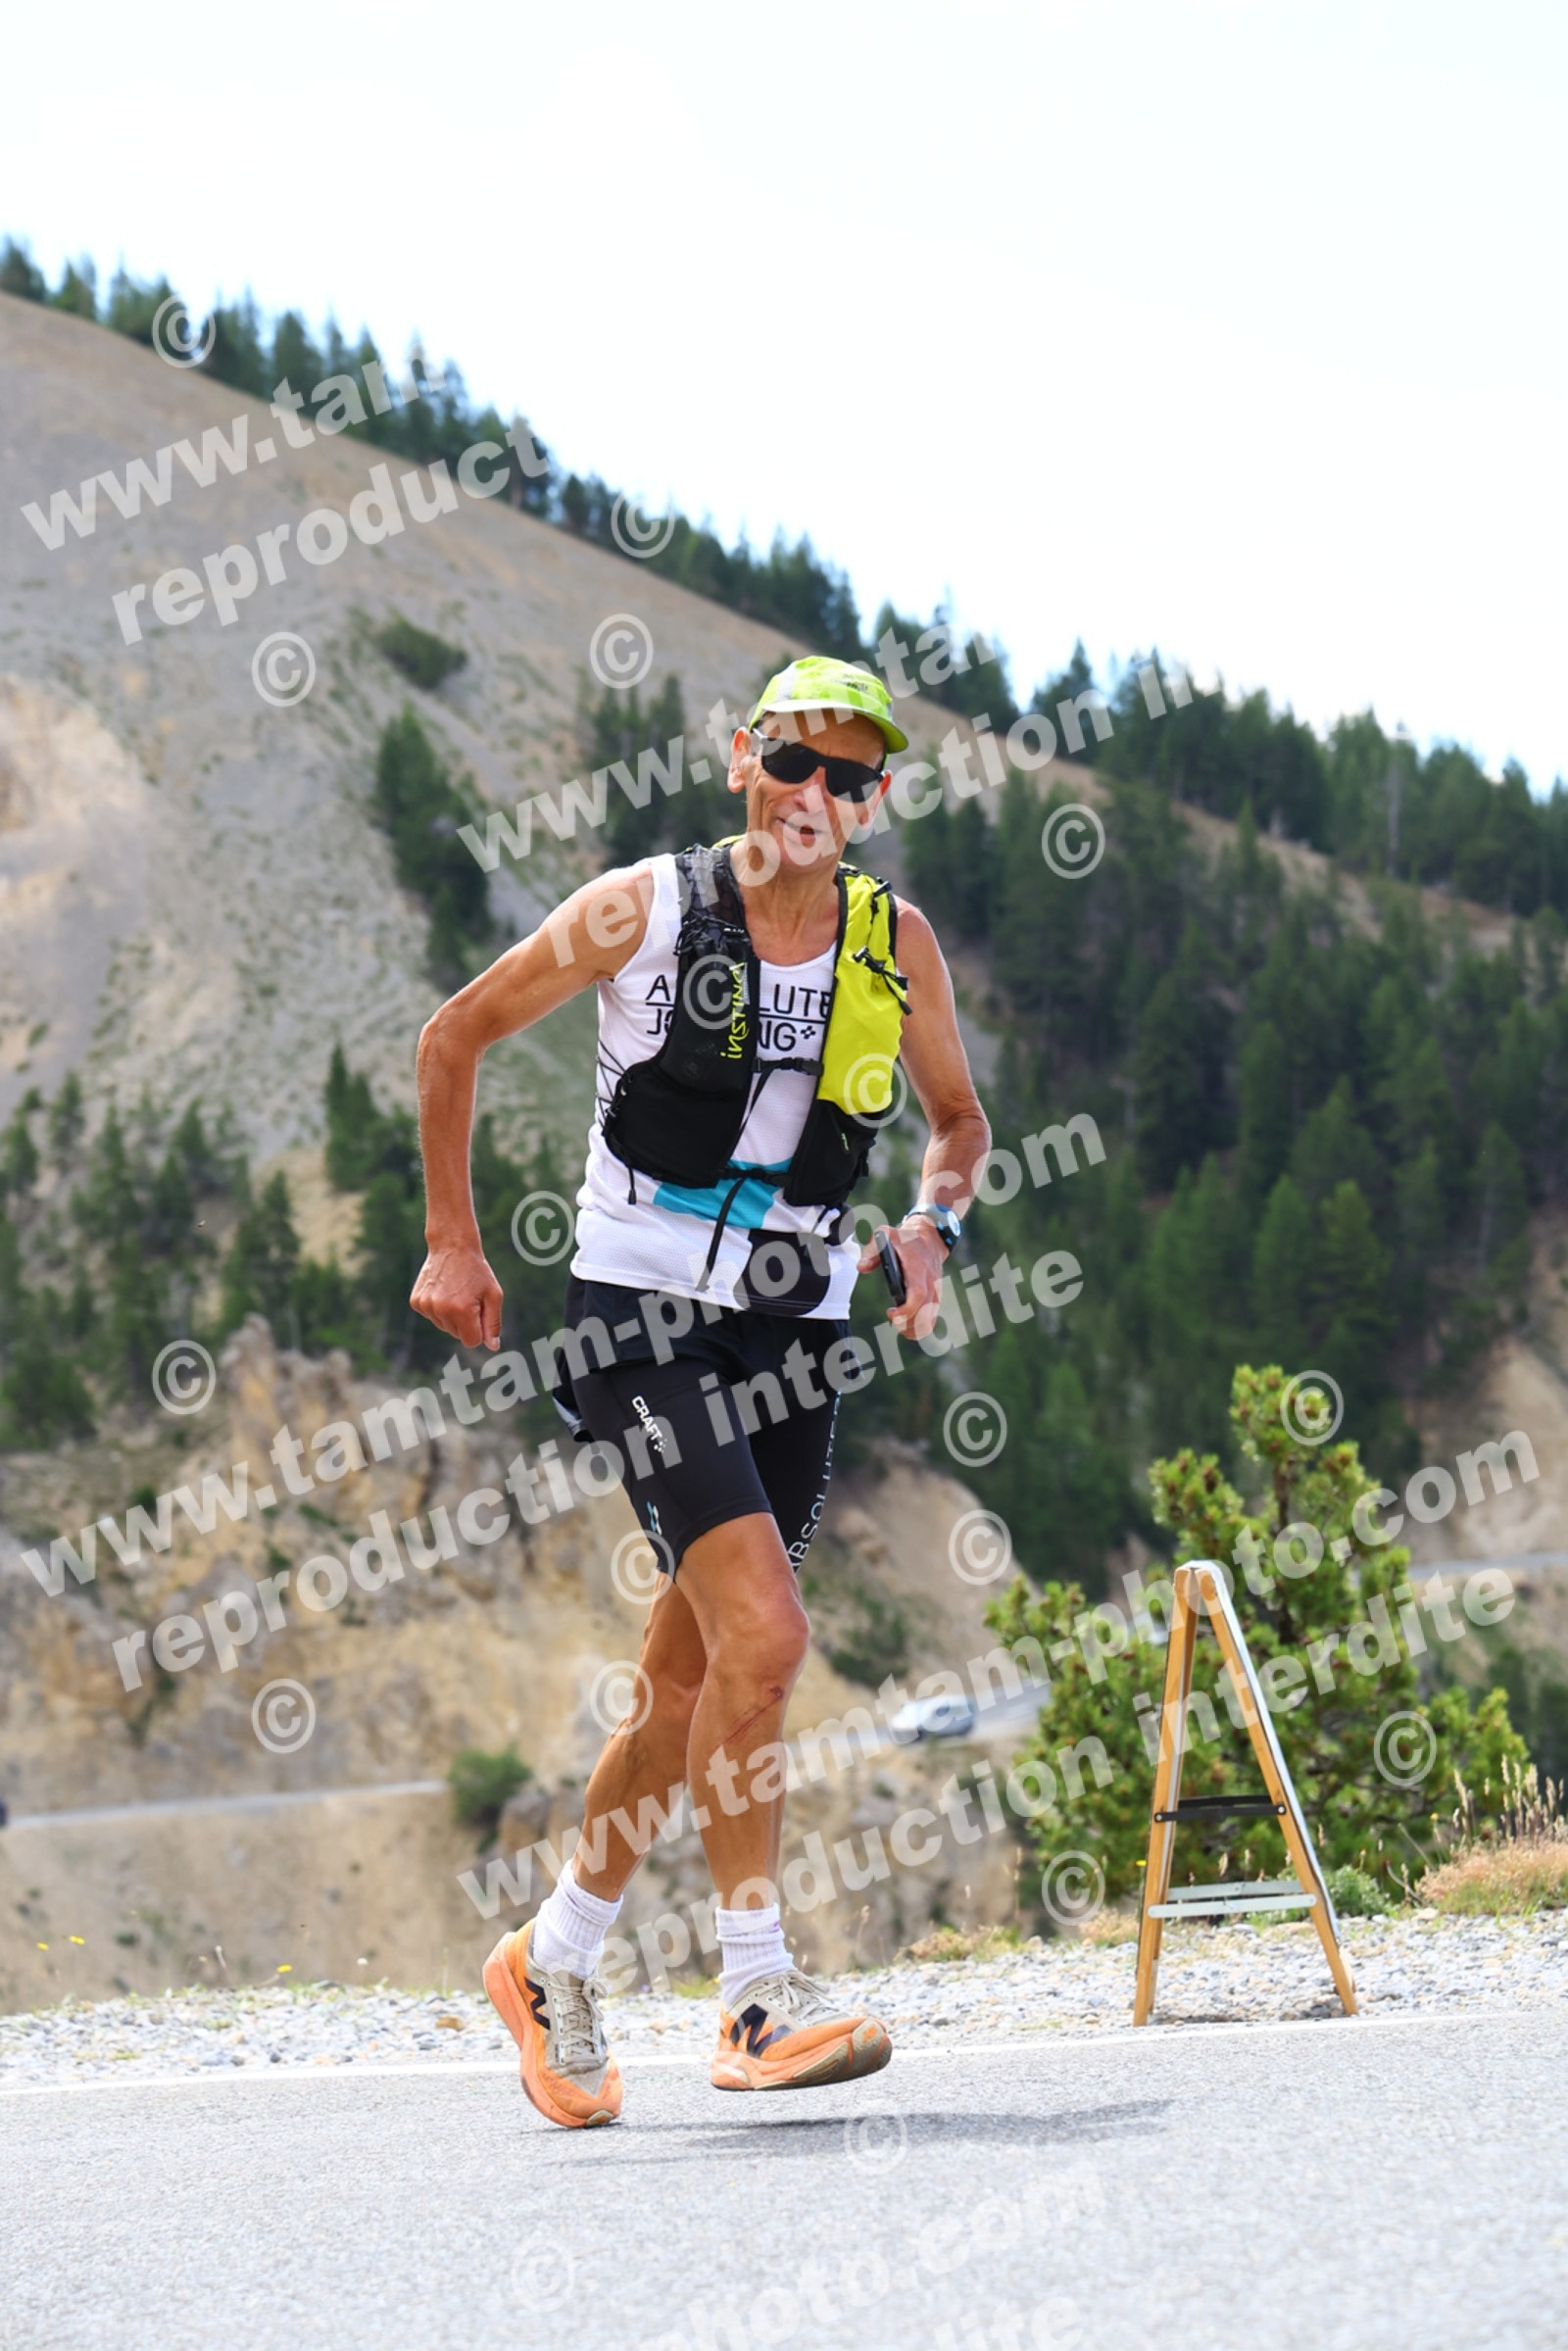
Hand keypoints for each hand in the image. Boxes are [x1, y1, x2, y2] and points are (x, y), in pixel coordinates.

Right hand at [411, 1241, 502, 1349]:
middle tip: (468, 1298)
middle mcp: (440, 1309)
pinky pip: (432, 1317)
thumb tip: (492, 1347)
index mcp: (461, 1310)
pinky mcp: (416, 1302)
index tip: (480, 1312)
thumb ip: (493, 1323)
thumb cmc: (477, 1271)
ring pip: (443, 1327)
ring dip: (451, 1316)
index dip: (478, 1330)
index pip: (471, 1341)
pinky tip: (443, 1291)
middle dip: (465, 1322)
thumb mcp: (493, 1295)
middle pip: (457, 1335)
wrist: (452, 1246)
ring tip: (455, 1293)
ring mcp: (426, 1305)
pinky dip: (439, 1309)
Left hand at [856, 1218, 948, 1341]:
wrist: (930, 1238)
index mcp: (918, 1270)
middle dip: (907, 1324)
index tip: (892, 1313)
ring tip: (898, 1324)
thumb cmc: (907, 1239)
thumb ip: (872, 1251)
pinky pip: (932, 1319)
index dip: (907, 1310)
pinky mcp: (935, 1298)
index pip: (918, 1295)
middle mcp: (930, 1283)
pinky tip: (907, 1326)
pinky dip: (920, 1328)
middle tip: (893, 1320)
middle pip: (924, 1313)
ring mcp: (935, 1292)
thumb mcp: (886, 1235)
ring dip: (913, 1329)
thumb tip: (862, 1267)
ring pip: (929, 1320)